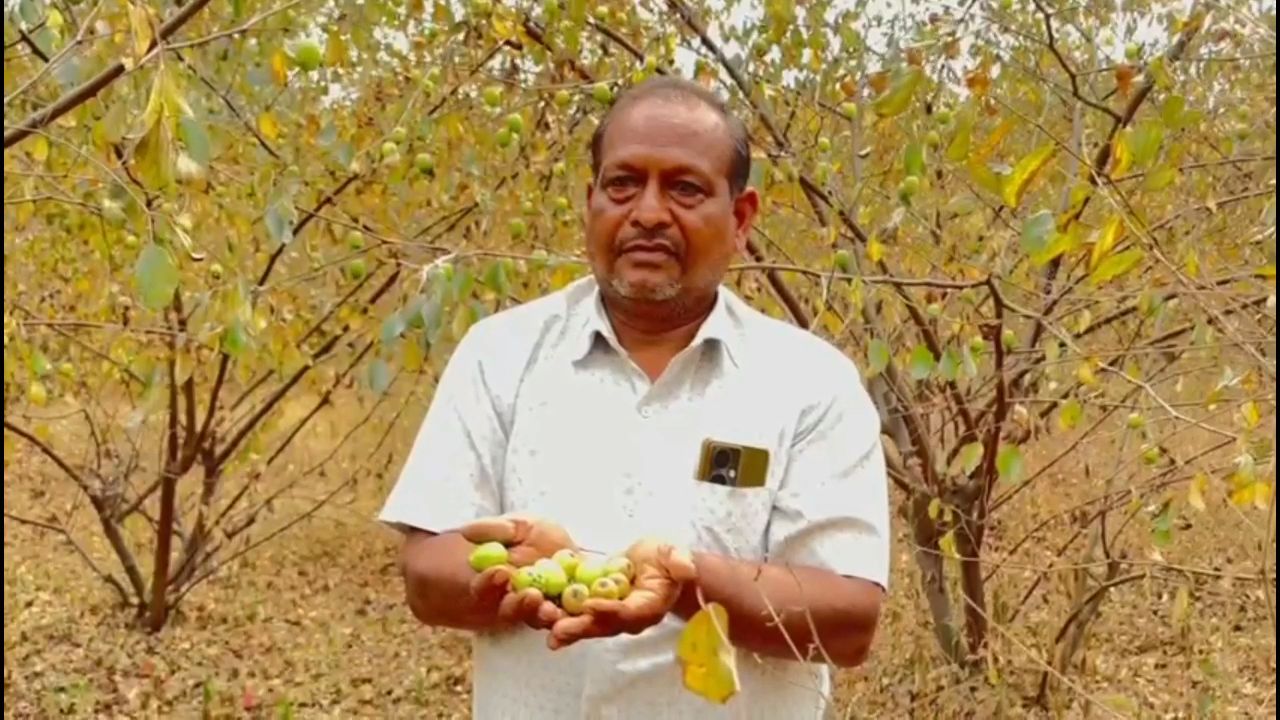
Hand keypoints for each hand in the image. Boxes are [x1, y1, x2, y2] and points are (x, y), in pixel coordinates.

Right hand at [457, 513, 577, 631]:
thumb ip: (493, 529)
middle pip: (512, 610)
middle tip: (531, 595)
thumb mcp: (513, 526)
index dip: (489, 582)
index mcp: (495, 582)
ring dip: (545, 617)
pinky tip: (581, 618)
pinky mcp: (565, 611)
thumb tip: (467, 531)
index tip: (499, 572)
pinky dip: (573, 623)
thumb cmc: (527, 534)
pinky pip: (568, 620)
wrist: (555, 546)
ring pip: (539, 618)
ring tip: (552, 610)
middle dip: (520, 605)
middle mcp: (514, 602)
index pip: (485, 588)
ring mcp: (539, 610)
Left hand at [547, 538, 697, 649]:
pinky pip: (574, 615)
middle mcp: (627, 618)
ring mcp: (609, 616)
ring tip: (543, 628)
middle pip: (602, 626)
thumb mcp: (674, 554)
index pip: (628, 612)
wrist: (656, 565)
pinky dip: (557, 615)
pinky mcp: (594, 609)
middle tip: (558, 631)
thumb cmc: (665, 559)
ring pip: (585, 625)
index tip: (591, 604)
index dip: (610, 609)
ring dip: (564, 627)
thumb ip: (679, 561)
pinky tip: (537, 615)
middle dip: (580, 628)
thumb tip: (685, 569)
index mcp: (647, 607)